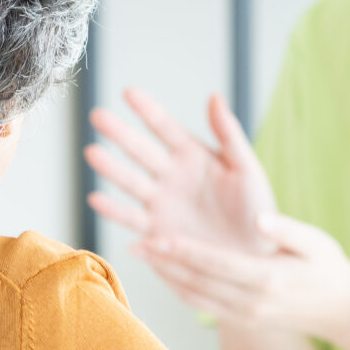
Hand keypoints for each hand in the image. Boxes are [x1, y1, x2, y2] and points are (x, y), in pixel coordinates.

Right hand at [85, 89, 278, 257]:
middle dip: (119, 133)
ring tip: (92, 153)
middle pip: (140, 151)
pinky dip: (114, 211)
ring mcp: (162, 203)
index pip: (165, 127)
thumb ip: (229, 134)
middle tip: (97, 116)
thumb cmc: (257, 211)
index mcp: (193, 156)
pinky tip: (97, 199)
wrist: (256, 257)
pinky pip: (132, 219)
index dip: (147, 110)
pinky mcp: (157, 232)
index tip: (128, 92)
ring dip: (111, 169)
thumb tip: (214, 96)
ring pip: (131, 182)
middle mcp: (171, 176)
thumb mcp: (247, 169)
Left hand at [142, 212, 349, 342]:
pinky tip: (165, 272)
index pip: (215, 263)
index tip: (157, 237)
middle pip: (197, 282)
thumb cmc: (328, 267)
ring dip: (165, 278)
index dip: (183, 251)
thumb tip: (261, 219)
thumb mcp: (317, 242)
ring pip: (194, 297)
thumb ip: (287, 230)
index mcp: (267, 278)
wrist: (341, 310)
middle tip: (135, 245)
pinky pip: (202, 306)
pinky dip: (179, 289)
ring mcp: (245, 316)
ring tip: (143, 256)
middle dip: (164, 264)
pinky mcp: (241, 322)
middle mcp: (251, 302)